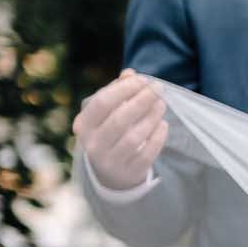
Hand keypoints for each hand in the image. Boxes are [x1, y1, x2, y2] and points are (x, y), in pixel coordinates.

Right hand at [73, 68, 167, 187]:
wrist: (110, 171)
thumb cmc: (109, 130)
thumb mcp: (107, 111)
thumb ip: (117, 91)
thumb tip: (130, 74)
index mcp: (84, 124)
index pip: (102, 102)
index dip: (124, 89)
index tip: (143, 80)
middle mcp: (93, 144)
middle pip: (119, 119)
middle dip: (141, 101)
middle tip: (158, 88)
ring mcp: (110, 161)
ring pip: (133, 138)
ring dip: (151, 118)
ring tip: (162, 104)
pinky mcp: (129, 172)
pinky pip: (146, 154)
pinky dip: (157, 137)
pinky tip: (163, 124)